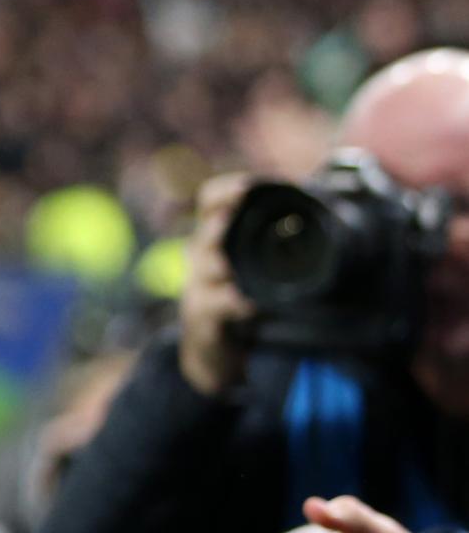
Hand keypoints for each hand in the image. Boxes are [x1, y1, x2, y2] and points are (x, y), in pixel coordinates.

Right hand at [178, 171, 257, 396]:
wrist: (213, 345)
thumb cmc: (237, 295)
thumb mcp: (249, 263)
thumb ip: (271, 237)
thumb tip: (332, 205)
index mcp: (216, 235)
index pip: (211, 200)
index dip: (226, 190)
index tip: (248, 187)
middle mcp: (202, 255)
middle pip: (207, 230)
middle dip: (218, 226)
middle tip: (229, 222)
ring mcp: (199, 286)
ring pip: (208, 266)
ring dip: (221, 264)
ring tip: (231, 266)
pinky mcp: (202, 315)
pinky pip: (215, 305)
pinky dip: (232, 303)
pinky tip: (248, 305)